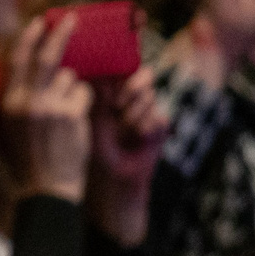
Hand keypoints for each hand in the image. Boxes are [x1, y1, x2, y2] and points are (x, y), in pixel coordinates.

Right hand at [0, 12, 92, 202]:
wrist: (47, 189)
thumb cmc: (32, 158)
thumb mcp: (15, 126)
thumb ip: (23, 97)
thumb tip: (41, 65)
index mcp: (8, 102)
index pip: (18, 59)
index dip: (30, 37)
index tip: (40, 22)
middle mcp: (26, 101)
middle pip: (47, 56)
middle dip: (61, 33)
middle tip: (72, 18)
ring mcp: (50, 106)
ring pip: (71, 78)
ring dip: (73, 88)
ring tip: (67, 114)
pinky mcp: (71, 114)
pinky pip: (84, 94)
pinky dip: (84, 103)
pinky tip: (76, 123)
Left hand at [88, 71, 167, 247]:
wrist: (117, 183)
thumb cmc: (98, 154)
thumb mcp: (95, 126)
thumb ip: (99, 102)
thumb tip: (100, 78)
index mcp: (111, 96)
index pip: (122, 72)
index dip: (120, 76)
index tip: (113, 90)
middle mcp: (130, 101)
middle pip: (142, 78)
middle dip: (132, 91)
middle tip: (120, 108)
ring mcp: (146, 112)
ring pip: (150, 96)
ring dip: (138, 113)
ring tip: (128, 129)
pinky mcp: (159, 126)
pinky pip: (160, 116)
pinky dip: (149, 127)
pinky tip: (140, 138)